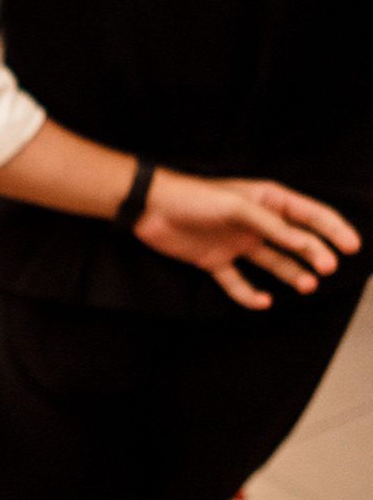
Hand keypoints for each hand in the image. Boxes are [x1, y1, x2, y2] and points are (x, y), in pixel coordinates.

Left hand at [133, 170, 362, 309]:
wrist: (150, 208)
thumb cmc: (195, 197)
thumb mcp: (239, 207)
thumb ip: (272, 226)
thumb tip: (306, 243)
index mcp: (268, 201)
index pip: (310, 215)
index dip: (334, 230)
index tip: (351, 248)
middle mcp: (257, 223)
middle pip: (296, 242)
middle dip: (315, 255)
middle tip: (328, 270)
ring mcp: (237, 243)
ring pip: (273, 263)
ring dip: (292, 274)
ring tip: (307, 286)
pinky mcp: (215, 261)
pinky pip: (238, 282)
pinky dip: (250, 294)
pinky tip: (263, 302)